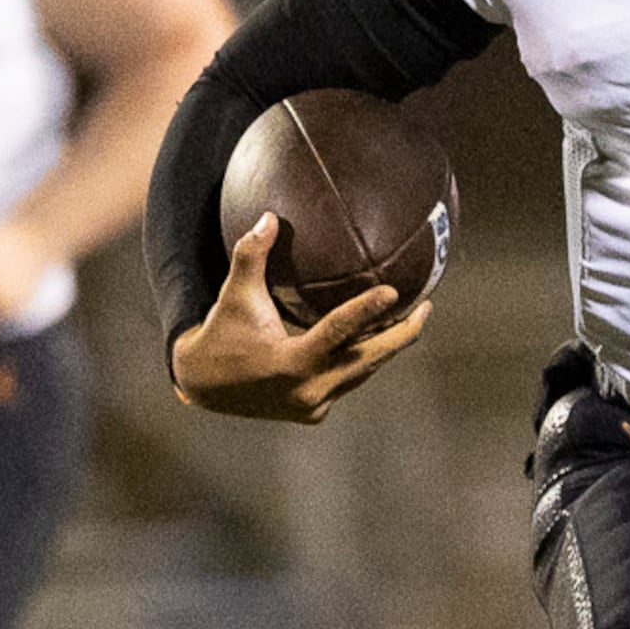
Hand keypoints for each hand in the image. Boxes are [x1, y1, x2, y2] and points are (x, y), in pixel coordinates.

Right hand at [168, 214, 431, 423]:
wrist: (203, 386)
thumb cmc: (222, 332)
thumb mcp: (235, 294)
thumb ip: (251, 255)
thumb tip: (269, 216)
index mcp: (291, 363)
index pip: (339, 332)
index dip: (368, 310)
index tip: (395, 291)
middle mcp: (308, 390)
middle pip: (369, 359)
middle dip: (402, 334)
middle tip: (426, 307)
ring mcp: (314, 405)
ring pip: (362, 372)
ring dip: (387, 347)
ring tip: (412, 318)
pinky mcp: (314, 412)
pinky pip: (348, 381)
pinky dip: (362, 360)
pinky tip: (381, 338)